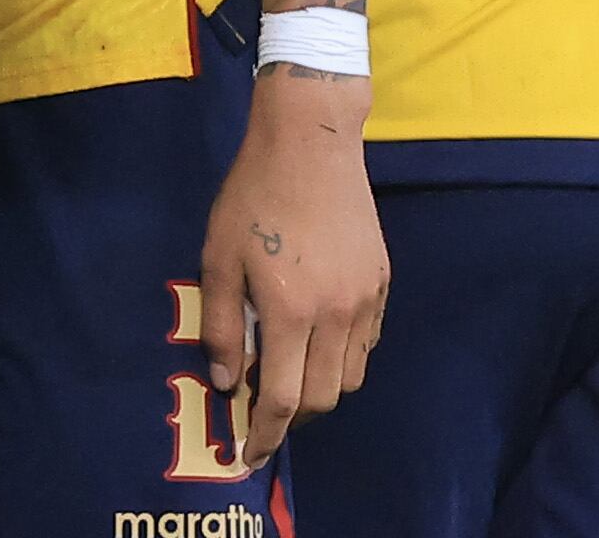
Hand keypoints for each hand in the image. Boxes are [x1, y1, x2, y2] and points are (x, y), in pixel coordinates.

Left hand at [200, 67, 388, 459]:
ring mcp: (365, 300)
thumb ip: (223, 324)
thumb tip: (228, 381)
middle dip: (292, 416)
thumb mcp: (217, 256)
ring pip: (349, 376)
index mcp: (291, 311)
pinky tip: (317, 340)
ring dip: (319, 389)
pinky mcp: (381, 282)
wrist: (311, 143)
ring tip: (289, 373)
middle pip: (321, 397)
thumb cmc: (253, 195)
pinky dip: (342, 357)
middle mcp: (336, 315)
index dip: (266, 435)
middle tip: (263, 409)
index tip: (251, 455)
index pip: (283, 398)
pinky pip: (366, 343)